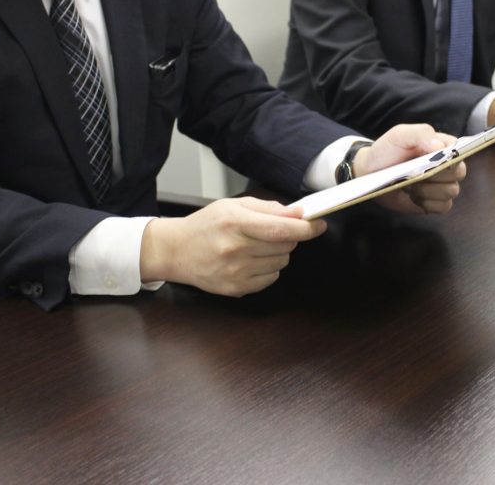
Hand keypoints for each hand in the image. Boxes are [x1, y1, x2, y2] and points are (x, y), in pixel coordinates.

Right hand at [139, 197, 326, 296]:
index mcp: (235, 222)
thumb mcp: (233, 205)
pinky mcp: (236, 288)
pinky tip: (250, 260)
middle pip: (285, 245)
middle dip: (289, 236)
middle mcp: (235, 248)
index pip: (281, 228)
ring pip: (281, 263)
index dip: (306, 228)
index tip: (318, 225)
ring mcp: (235, 271)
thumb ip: (267, 208)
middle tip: (274, 231)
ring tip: (256, 246)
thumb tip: (297, 214)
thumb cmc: (206, 225)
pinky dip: (268, 269)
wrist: (176, 251)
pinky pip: (271, 279)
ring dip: (278, 253)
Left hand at [353, 124, 465, 214]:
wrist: (370, 173)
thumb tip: (439, 146)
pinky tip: (413, 197)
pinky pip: (444, 207)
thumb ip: (420, 134)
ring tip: (411, 185)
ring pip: (451, 191)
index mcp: (442, 145)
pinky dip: (428, 204)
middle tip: (416, 173)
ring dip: (428, 191)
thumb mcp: (399, 135)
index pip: (460, 151)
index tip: (433, 162)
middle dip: (436, 176)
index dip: (449, 159)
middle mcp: (446, 164)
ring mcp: (441, 184)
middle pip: (459, 173)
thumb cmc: (386, 150)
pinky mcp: (434, 201)